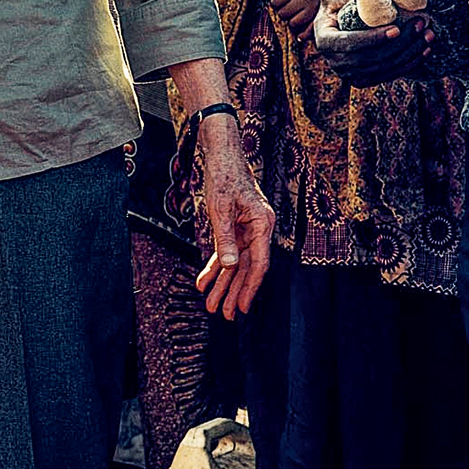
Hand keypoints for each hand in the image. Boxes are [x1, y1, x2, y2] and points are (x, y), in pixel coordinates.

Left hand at [191, 122, 272, 318]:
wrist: (221, 154)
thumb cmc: (224, 176)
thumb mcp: (220, 208)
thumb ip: (224, 237)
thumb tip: (228, 266)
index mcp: (263, 224)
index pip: (258, 263)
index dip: (249, 287)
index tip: (240, 307)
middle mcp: (258, 229)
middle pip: (246, 267)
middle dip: (233, 291)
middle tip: (222, 314)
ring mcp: (247, 228)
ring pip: (235, 262)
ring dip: (222, 283)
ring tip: (211, 304)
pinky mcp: (234, 226)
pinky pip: (225, 251)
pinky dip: (214, 266)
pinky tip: (205, 281)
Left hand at [259, 0, 327, 36]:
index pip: (275, 1)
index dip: (276, 1)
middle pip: (283, 13)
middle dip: (283, 11)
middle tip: (290, 7)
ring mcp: (316, 8)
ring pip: (294, 23)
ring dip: (293, 20)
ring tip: (298, 14)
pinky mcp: (327, 15)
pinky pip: (310, 30)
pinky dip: (304, 32)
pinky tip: (303, 29)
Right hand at [312, 0, 432, 84]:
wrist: (334, 26)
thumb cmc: (335, 7)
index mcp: (324, 41)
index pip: (350, 43)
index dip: (373, 38)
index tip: (397, 28)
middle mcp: (334, 62)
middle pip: (371, 58)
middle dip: (400, 44)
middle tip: (421, 25)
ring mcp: (349, 74)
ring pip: (384, 68)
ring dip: (410, 53)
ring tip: (429, 35)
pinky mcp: (363, 79)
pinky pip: (389, 75)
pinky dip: (409, 64)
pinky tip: (425, 50)